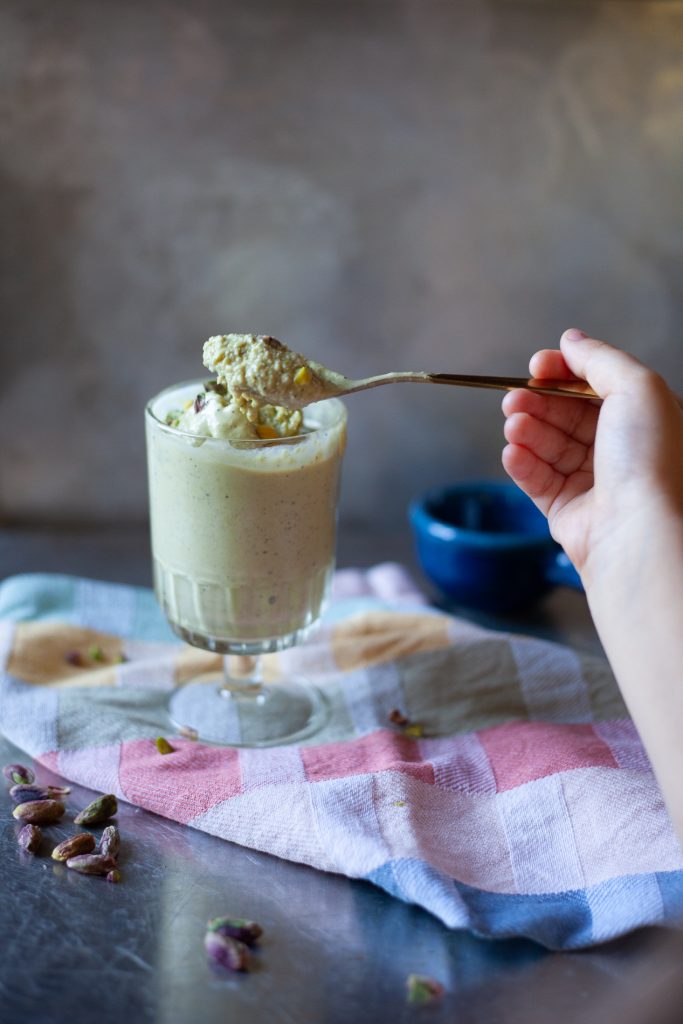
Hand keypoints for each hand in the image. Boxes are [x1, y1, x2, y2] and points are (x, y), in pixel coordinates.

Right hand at [501, 329, 682, 585]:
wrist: (640, 532)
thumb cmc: (650, 461)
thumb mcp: (637, 388)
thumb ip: (600, 359)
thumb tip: (570, 340)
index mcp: (644, 419)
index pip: (595, 386)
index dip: (563, 372)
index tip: (537, 366)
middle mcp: (621, 450)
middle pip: (566, 415)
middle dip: (537, 401)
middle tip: (513, 397)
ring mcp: (594, 483)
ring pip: (548, 446)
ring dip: (526, 430)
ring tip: (512, 424)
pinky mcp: (568, 513)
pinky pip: (537, 480)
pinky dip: (521, 463)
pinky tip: (512, 451)